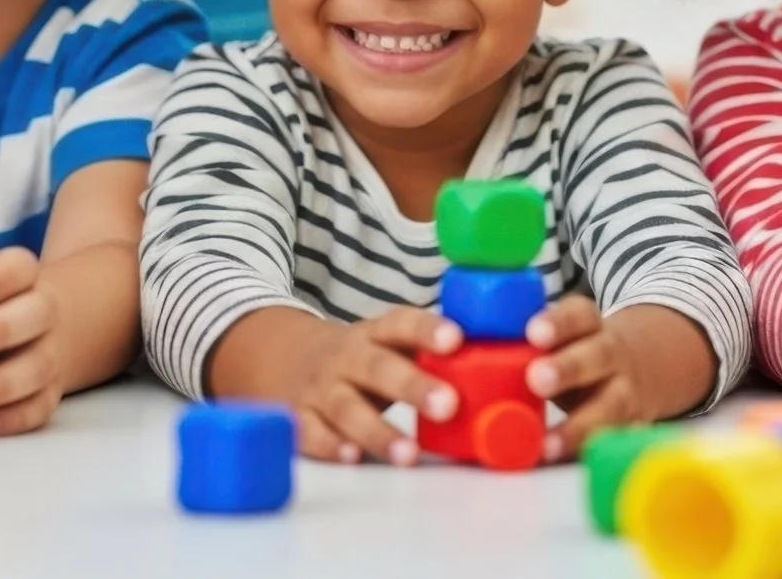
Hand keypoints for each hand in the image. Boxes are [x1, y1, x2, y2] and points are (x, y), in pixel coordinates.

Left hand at [0, 248, 70, 437]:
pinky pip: (38, 407)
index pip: (19, 267)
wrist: (30, 336)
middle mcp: (41, 312)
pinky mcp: (48, 393)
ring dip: (0, 383)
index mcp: (20, 277)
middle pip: (35, 314)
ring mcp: (49, 353)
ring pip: (38, 365)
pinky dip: (10, 418)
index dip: (0, 279)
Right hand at [285, 308, 460, 465]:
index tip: (456, 339)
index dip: (427, 330)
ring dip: (377, 431)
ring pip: (346, 407)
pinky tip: (352, 457)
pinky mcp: (299, 417)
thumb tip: (502, 365)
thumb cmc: (358, 358)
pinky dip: (330, 446)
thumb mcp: (385, 344)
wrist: (279, 356)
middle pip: (377, 368)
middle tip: (448, 404)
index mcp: (374, 334)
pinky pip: (312, 432)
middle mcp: (346, 358)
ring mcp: (320, 388)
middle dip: (413, 386)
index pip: (401, 324)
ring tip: (408, 453)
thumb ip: (427, 353)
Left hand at [525, 297, 651, 461]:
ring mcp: (625, 391)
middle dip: (567, 368)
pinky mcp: (628, 426)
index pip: (577, 315)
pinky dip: (589, 454)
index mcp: (588, 324)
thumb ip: (517, 337)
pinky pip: (613, 442)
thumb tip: (452, 343)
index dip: (557, 324)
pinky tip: (565, 465)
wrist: (639, 368)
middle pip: (597, 355)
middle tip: (536, 379)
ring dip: (578, 427)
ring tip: (547, 445)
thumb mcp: (558, 333)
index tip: (532, 334)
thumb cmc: (575, 350)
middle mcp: (611, 354)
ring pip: (611, 406)